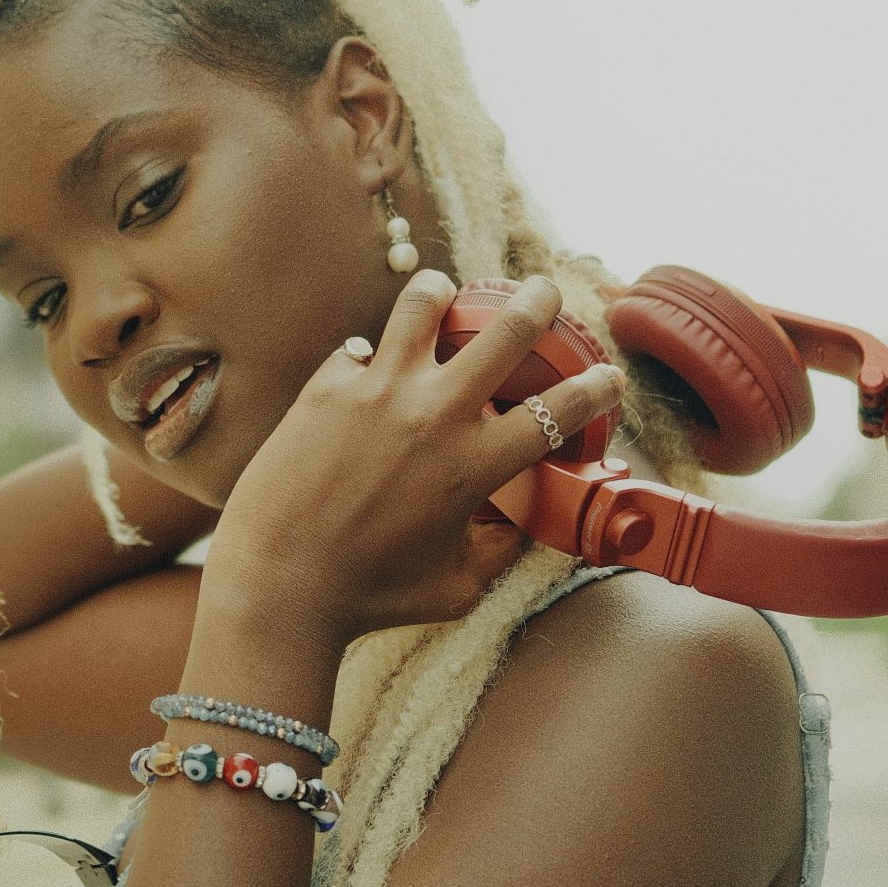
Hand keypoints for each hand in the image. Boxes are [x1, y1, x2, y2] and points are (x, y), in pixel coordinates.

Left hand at [200, 272, 624, 646]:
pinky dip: (369, 355)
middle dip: (538, 301)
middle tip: (545, 290)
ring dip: (442, 293)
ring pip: (423, 306)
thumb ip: (496, 552)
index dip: (597, 388)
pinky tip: (367, 368)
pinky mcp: (327, 386)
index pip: (558, 411)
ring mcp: (378, 391)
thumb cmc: (370, 596)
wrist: (279, 583)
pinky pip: (358, 348)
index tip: (608, 376)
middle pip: (505, 331)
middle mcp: (435, 414)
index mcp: (477, 464)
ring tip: (444, 291)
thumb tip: (518, 529)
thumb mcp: (456, 586)